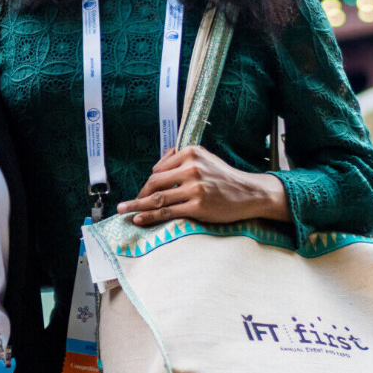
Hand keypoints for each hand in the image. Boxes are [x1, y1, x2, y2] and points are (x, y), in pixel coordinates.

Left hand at [116, 145, 290, 226]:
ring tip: (123, 210)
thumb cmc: (224, 177)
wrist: (249, 193)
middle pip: (155, 183)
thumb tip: (156, 167)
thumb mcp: (205, 158)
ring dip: (137, 206)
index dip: (147, 183)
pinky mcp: (198, 206)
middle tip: (128, 204)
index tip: (141, 193)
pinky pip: (168, 212)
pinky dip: (150, 216)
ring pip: (158, 198)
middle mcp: (192, 168)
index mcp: (191, 153)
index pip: (159, 170)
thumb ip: (181, 158)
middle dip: (139, 195)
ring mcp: (195, 188)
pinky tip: (139, 218)